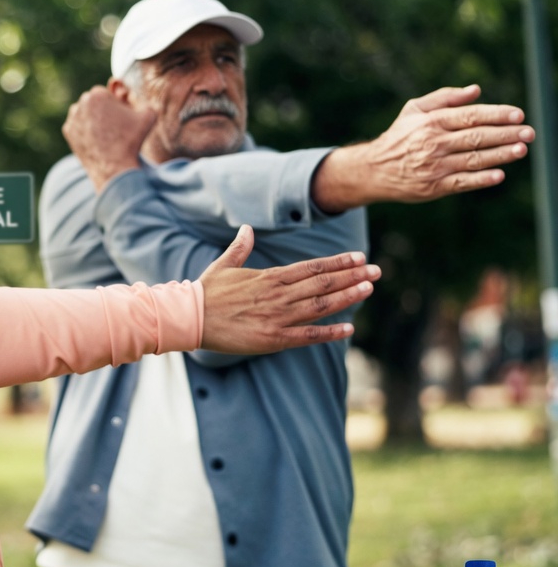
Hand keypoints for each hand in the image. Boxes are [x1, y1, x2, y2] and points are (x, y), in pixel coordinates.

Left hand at [62, 86, 156, 190]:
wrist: (113, 167)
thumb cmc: (130, 140)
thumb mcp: (148, 116)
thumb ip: (146, 103)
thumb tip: (144, 104)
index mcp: (97, 94)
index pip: (107, 93)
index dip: (115, 104)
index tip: (121, 115)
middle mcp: (81, 103)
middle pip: (94, 102)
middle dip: (103, 110)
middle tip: (114, 125)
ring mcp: (72, 118)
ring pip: (84, 113)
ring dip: (93, 118)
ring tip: (106, 133)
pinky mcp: (68, 132)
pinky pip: (78, 126)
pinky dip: (85, 130)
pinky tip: (96, 139)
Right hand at [198, 226, 380, 353]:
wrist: (189, 317)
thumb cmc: (205, 292)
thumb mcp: (223, 266)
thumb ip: (240, 248)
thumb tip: (247, 229)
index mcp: (269, 277)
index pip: (312, 267)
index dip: (338, 262)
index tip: (359, 257)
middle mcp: (278, 295)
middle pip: (322, 283)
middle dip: (352, 276)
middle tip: (377, 271)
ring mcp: (277, 317)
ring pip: (320, 305)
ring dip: (347, 297)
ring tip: (368, 289)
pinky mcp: (272, 338)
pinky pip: (307, 335)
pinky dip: (329, 332)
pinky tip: (348, 329)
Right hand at [312, 85, 532, 212]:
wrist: (373, 170)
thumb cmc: (399, 137)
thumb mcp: (414, 110)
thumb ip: (445, 98)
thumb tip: (476, 90)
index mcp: (432, 122)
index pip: (471, 116)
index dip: (497, 115)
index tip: (519, 115)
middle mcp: (433, 143)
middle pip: (477, 137)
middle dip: (506, 134)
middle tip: (529, 133)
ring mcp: (434, 166)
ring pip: (473, 159)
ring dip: (500, 155)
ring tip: (521, 150)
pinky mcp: (433, 187)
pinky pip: (462, 182)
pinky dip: (481, 179)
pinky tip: (499, 175)